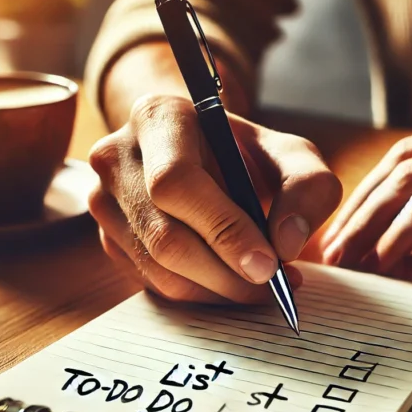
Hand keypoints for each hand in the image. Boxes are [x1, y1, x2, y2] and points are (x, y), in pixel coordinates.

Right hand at [88, 94, 341, 302]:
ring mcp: (104, 200)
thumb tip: (286, 243)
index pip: (175, 182)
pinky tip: (231, 283)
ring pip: (157, 267)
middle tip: (273, 286)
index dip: (222, 229)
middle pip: (163, 235)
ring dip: (216, 290)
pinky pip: (152, 283)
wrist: (205, 156)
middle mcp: (116, 157)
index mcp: (156, 117)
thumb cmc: (247, 154)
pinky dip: (199, 294)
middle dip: (225, 273)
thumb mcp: (291, 155)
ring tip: (261, 287)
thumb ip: (307, 187)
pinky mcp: (108, 239)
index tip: (268, 264)